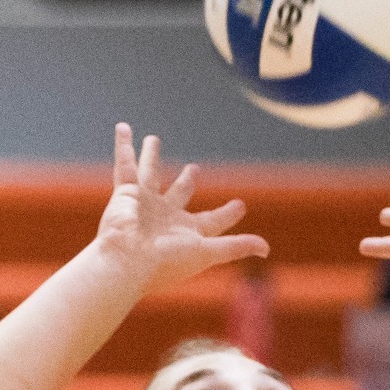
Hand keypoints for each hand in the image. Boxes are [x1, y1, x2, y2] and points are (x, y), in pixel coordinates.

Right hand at [95, 123, 267, 289]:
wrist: (127, 262)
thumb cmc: (166, 261)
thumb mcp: (207, 253)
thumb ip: (236, 247)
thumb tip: (266, 249)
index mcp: (186, 233)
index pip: (213, 220)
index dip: (228, 213)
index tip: (240, 205)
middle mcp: (165, 216)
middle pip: (179, 193)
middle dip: (186, 182)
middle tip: (194, 169)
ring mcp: (145, 203)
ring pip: (150, 173)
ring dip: (150, 156)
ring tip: (153, 140)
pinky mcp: (126, 192)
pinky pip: (125, 164)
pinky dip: (123, 145)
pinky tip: (123, 127)